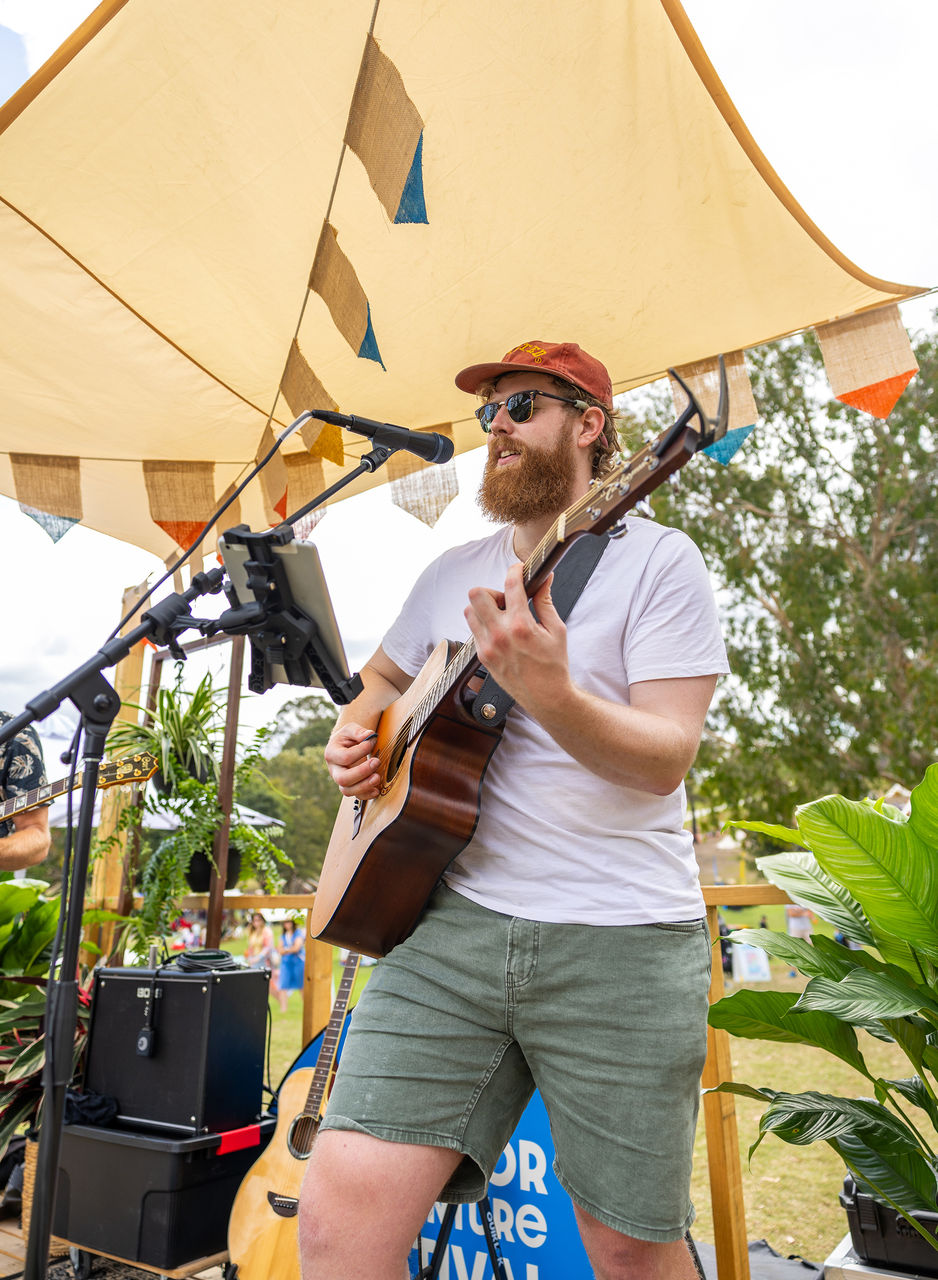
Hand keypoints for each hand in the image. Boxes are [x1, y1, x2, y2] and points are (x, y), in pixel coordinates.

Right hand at [324, 723, 381, 798]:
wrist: (346, 747)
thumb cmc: (348, 738)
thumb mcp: (350, 729)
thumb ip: (358, 731)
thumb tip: (369, 735)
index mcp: (331, 754)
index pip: (345, 757)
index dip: (360, 751)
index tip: (372, 742)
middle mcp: (334, 770)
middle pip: (343, 779)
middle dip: (361, 772)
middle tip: (376, 762)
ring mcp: (341, 780)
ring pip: (347, 791)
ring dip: (364, 786)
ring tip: (377, 777)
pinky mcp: (351, 787)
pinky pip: (356, 796)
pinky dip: (367, 795)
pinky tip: (377, 789)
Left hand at [464, 564, 571, 715]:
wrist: (546, 697)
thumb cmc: (554, 666)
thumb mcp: (556, 630)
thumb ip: (545, 602)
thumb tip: (545, 580)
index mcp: (520, 625)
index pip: (511, 584)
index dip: (515, 570)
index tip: (519, 570)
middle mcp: (499, 634)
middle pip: (476, 594)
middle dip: (492, 590)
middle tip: (506, 599)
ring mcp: (487, 646)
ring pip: (469, 611)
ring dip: (483, 607)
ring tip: (501, 615)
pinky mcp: (482, 656)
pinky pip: (473, 630)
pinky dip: (483, 624)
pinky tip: (499, 631)